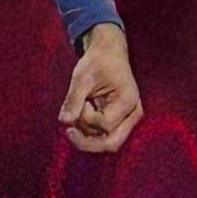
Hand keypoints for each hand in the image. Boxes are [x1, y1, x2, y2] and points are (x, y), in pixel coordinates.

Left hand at [58, 23, 141, 154]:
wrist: (108, 53)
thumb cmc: (98, 61)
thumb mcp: (82, 77)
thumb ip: (74, 99)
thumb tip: (64, 120)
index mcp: (128, 100)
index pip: (105, 124)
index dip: (86, 117)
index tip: (81, 100)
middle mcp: (132, 114)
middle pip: (111, 144)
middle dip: (86, 141)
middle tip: (68, 131)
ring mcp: (128, 120)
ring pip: (105, 142)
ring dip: (86, 133)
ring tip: (79, 110)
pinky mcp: (119, 122)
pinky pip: (104, 137)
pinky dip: (88, 132)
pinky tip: (80, 117)